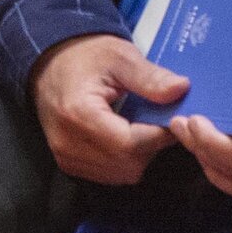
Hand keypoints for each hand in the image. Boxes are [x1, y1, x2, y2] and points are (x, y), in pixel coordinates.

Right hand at [33, 34, 185, 186]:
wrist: (50, 63)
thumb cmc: (85, 57)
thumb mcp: (121, 58)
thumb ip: (150, 77)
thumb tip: (181, 89)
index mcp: (79, 114)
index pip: (130, 144)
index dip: (158, 136)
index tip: (174, 120)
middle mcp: (68, 142)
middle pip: (127, 163)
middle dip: (151, 147)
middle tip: (158, 123)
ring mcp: (66, 156)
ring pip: (120, 174)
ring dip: (139, 157)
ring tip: (141, 129)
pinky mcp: (67, 164)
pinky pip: (107, 175)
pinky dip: (124, 162)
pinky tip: (126, 139)